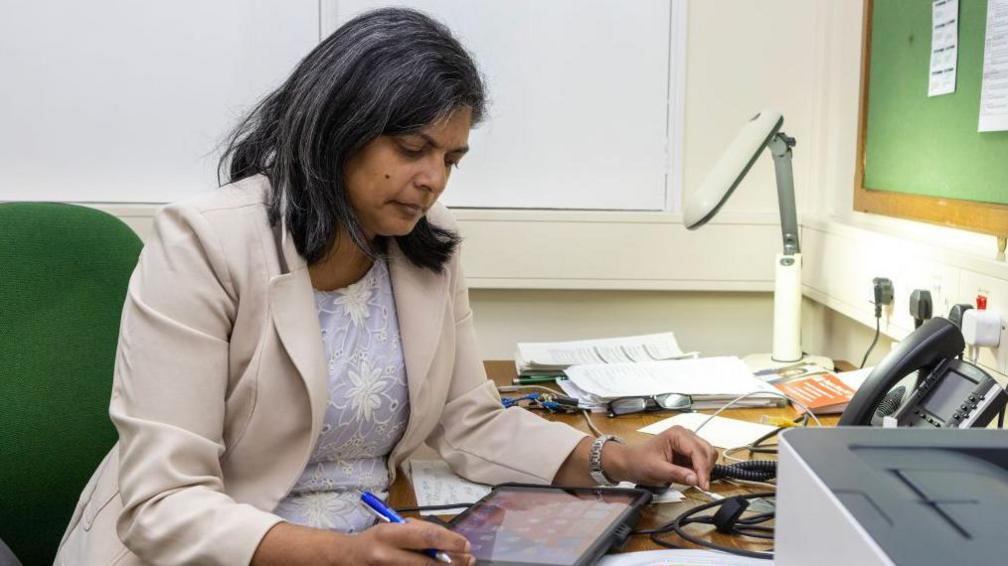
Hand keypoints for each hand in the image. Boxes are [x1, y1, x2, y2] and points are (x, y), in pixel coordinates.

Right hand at [342, 518, 473, 565]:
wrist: (345, 559)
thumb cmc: (373, 540)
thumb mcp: (392, 529)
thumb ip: (417, 534)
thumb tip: (448, 542)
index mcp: (388, 535)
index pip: (426, 536)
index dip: (450, 541)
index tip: (465, 544)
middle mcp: (387, 556)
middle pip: (428, 563)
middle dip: (454, 562)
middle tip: (469, 559)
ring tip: (460, 565)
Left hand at [605, 426, 716, 489]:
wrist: (630, 462)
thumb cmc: (639, 462)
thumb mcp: (656, 470)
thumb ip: (676, 474)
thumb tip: (695, 479)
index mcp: (677, 434)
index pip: (697, 451)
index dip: (702, 469)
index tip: (703, 485)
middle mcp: (685, 435)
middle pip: (707, 451)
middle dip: (705, 469)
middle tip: (701, 486)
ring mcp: (688, 443)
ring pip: (708, 456)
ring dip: (705, 470)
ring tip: (695, 481)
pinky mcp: (688, 452)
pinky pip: (702, 461)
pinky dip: (701, 471)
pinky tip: (692, 478)